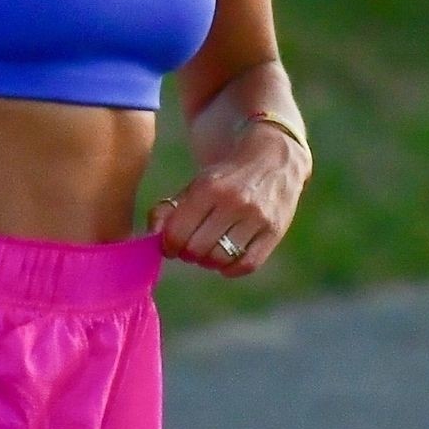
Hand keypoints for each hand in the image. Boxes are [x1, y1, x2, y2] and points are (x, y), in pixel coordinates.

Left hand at [146, 126, 308, 277]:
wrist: (273, 158)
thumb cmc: (226, 177)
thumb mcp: (196, 184)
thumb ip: (170, 209)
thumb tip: (153, 236)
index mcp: (209, 187)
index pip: (178, 232)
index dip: (168, 245)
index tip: (169, 245)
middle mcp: (234, 202)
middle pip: (197, 249)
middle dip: (187, 253)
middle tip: (189, 247)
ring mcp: (257, 217)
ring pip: (221, 259)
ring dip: (208, 262)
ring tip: (208, 251)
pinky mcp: (275, 231)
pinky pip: (247, 264)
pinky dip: (231, 269)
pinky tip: (226, 259)